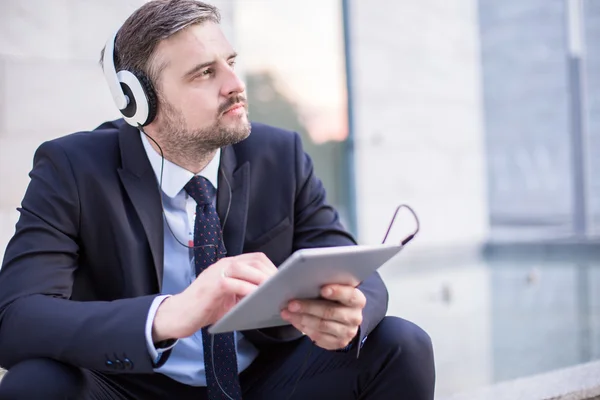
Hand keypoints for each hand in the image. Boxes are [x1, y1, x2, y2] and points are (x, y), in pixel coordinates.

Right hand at [152, 252, 276, 341]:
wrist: (179, 316)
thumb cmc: (206, 307)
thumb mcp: (231, 297)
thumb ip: (247, 292)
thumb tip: (271, 297)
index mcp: (230, 265)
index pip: (257, 259)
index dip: (272, 268)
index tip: (284, 281)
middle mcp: (224, 264)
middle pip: (255, 261)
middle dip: (271, 273)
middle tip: (283, 288)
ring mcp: (217, 272)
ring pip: (245, 268)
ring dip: (262, 279)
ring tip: (274, 292)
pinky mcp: (212, 285)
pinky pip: (234, 283)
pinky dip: (248, 290)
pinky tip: (257, 298)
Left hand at [280, 284, 365, 349]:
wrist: (344, 318)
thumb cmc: (335, 299)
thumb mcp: (336, 289)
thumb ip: (327, 285)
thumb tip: (306, 281)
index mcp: (357, 300)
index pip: (350, 295)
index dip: (337, 292)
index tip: (323, 289)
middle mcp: (355, 317)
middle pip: (330, 312)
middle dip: (308, 307)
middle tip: (292, 304)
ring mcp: (347, 332)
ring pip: (322, 325)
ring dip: (302, 319)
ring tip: (287, 313)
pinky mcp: (338, 343)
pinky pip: (319, 337)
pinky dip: (304, 328)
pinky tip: (295, 321)